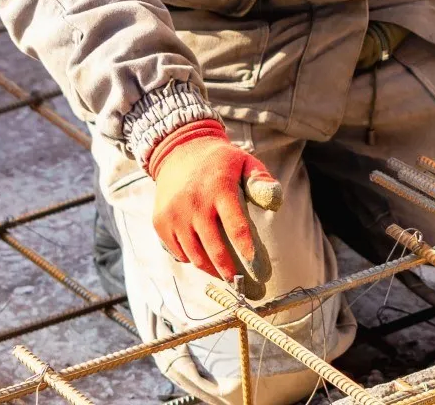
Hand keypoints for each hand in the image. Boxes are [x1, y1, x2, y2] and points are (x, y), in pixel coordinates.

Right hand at [147, 119, 281, 281]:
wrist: (178, 151)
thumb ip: (261, 181)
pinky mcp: (160, 222)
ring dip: (210, 269)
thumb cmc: (219, 161)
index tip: (255, 269)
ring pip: (195, 255)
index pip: (236, 227)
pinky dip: (191, 258)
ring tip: (222, 273)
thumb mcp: (245, 162)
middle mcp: (195, 203)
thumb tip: (275, 203)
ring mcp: (175, 214)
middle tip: (239, 283)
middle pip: (214, 248)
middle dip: (228, 270)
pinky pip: (178, 251)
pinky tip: (202, 256)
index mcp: (220, 188)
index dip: (246, 251)